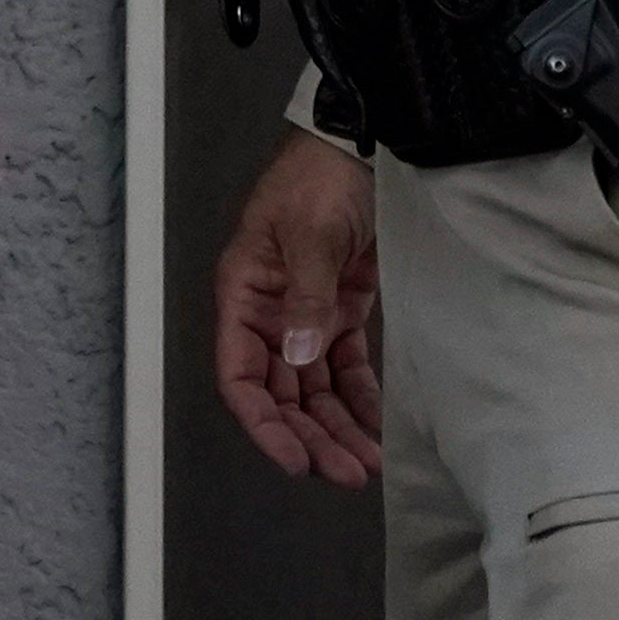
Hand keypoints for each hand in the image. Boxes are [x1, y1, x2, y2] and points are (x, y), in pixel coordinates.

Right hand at [209, 130, 384, 485]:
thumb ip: (307, 297)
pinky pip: (346, 370)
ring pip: (315, 391)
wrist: (361, 145)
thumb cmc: (318, 177)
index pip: (240, 378)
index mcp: (243, 297)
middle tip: (348, 474)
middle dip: (312, 438)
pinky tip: (378, 430)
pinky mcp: (342, 313)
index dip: (263, 424)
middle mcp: (269, 316)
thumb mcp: (310, 234)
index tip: (293, 461)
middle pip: (282, 396)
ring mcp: (305, 317)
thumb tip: (298, 358)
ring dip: (338, 430)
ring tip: (369, 465)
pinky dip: (360, 401)